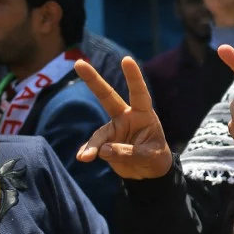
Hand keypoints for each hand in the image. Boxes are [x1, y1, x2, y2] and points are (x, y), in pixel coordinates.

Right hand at [74, 57, 172, 179]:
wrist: (148, 173)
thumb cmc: (156, 159)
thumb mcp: (150, 157)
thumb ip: (129, 153)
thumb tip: (104, 150)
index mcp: (144, 115)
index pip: (139, 93)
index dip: (134, 77)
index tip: (127, 59)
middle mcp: (127, 117)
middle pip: (107, 96)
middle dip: (93, 80)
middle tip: (78, 63)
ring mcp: (114, 128)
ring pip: (100, 134)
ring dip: (93, 145)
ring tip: (86, 157)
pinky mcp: (105, 142)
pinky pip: (94, 146)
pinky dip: (88, 151)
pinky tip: (84, 157)